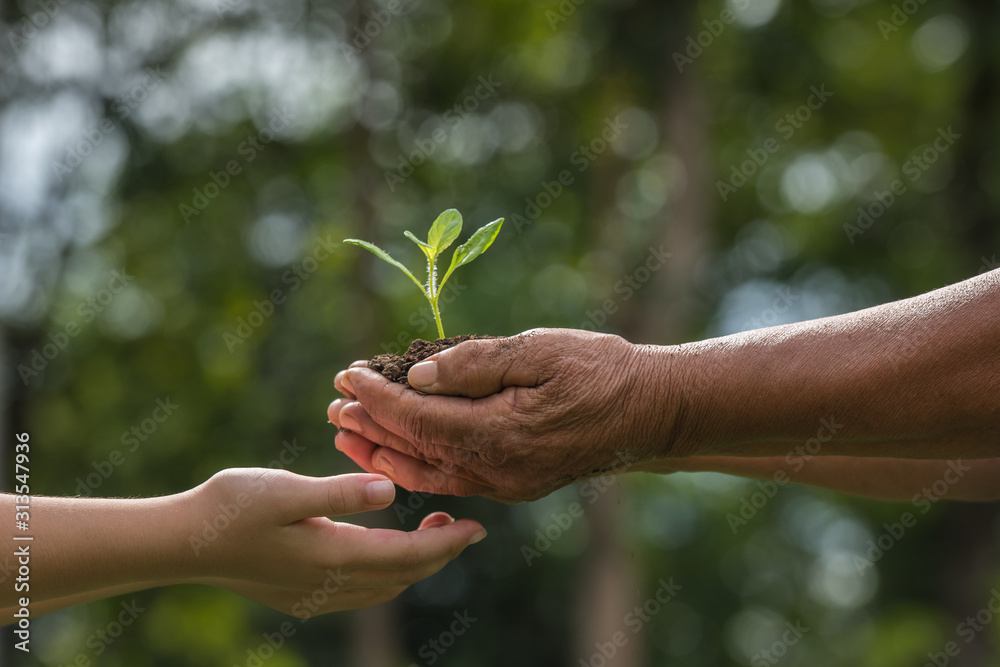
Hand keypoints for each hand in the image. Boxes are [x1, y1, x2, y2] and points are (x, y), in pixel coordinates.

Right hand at [181, 468, 485, 617]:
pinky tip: (383, 551)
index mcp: (333, 556)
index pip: (409, 558)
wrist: (182, 544)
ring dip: (414, 564)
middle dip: (440, 555)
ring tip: (432, 532)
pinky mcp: (300, 596)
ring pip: (384, 588)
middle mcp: (329, 585)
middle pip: (403, 577)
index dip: (448, 544)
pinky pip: (361, 592)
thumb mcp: (287, 489)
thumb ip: (341, 492)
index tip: (479, 527)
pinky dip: (386, 573)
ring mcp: (314, 596)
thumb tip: (393, 493)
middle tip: (463, 526)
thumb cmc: (231, 507)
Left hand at [328, 328, 678, 501]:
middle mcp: (498, 469)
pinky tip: (396, 455)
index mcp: (501, 433)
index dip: (379, 397)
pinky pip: (452, 480)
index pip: (420, 417)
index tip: (347, 374)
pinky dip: (417, 467)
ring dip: (384, 453)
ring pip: (428, 473)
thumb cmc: (601, 371)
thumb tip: (419, 377)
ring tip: (348, 434)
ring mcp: (506, 483)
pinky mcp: (513, 484)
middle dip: (370, 427)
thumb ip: (477, 364)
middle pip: (415, 451)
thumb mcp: (540, 351)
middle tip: (333, 405)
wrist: (651, 413)